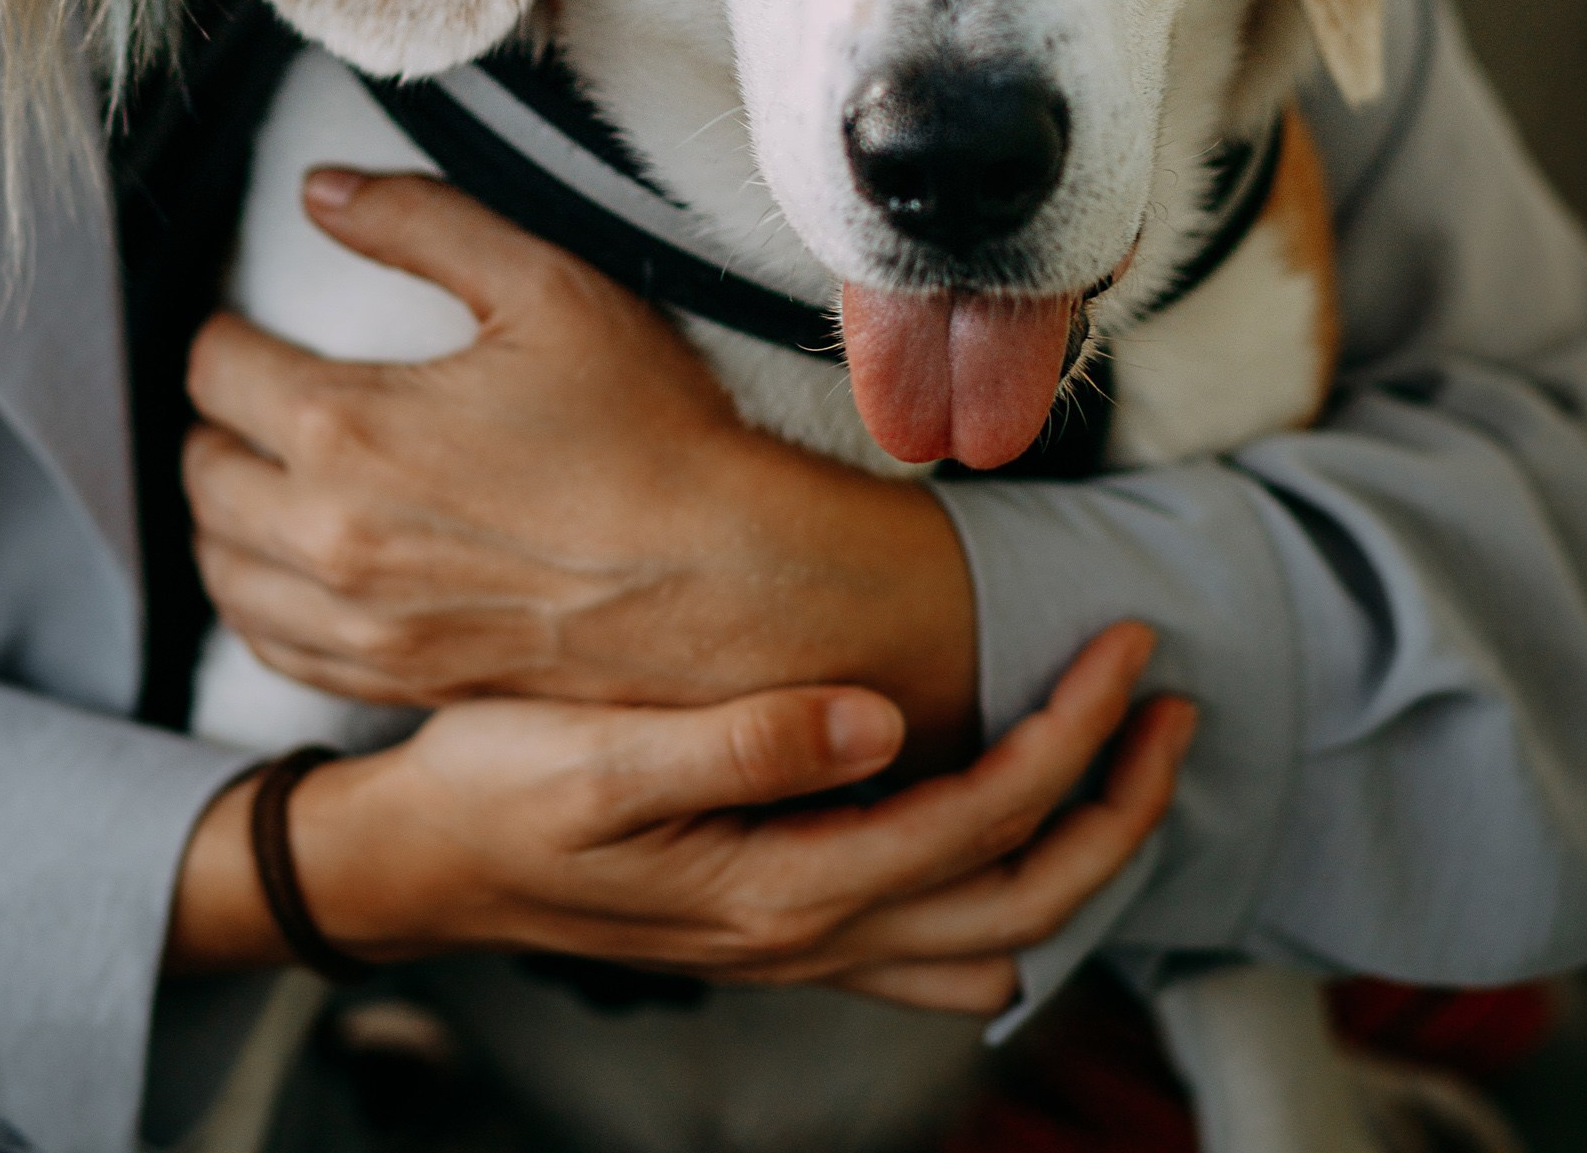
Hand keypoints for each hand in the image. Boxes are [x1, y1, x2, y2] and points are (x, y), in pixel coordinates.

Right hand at [168, 620, 1195, 1014]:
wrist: (419, 863)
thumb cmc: (498, 787)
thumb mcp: (597, 752)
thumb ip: (742, 742)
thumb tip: (880, 721)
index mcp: (784, 887)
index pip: (985, 819)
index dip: (1073, 736)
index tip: (1125, 643)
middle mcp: (812, 933)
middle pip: (1027, 896)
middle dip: (1119, 800)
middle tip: (1168, 694)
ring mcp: (801, 942)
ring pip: (995, 929)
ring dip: (1076, 843)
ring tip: (1119, 744)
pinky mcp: (781, 921)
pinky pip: (932, 935)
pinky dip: (1003, 878)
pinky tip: (1005, 801)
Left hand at [185, 170, 977, 755]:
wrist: (725, 582)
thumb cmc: (648, 432)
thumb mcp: (545, 287)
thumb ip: (420, 223)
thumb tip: (321, 190)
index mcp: (347, 429)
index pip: (218, 371)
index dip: (225, 334)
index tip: (247, 324)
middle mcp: (329, 536)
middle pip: (201, 473)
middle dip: (214, 422)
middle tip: (247, 393)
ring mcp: (358, 623)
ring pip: (223, 569)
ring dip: (220, 515)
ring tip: (254, 475)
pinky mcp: (395, 679)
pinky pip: (272, 647)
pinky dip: (255, 602)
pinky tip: (284, 571)